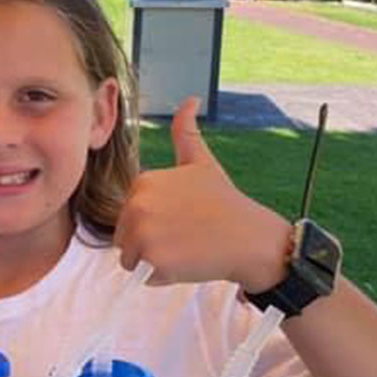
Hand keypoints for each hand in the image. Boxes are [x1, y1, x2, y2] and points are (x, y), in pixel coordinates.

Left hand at [114, 98, 289, 292]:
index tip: (183, 218)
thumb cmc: (225, 202)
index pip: (129, 215)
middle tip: (186, 236)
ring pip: (132, 259)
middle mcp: (137, 205)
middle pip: (126, 238)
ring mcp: (143, 233)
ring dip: (155, 261)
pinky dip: (164, 276)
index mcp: (143, 182)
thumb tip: (190, 99)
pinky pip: (145, 277)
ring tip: (186, 248)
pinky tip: (188, 262)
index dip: (156, 222)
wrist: (250, 238)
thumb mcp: (202, 162)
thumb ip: (186, 132)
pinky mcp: (153, 261)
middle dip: (151, 243)